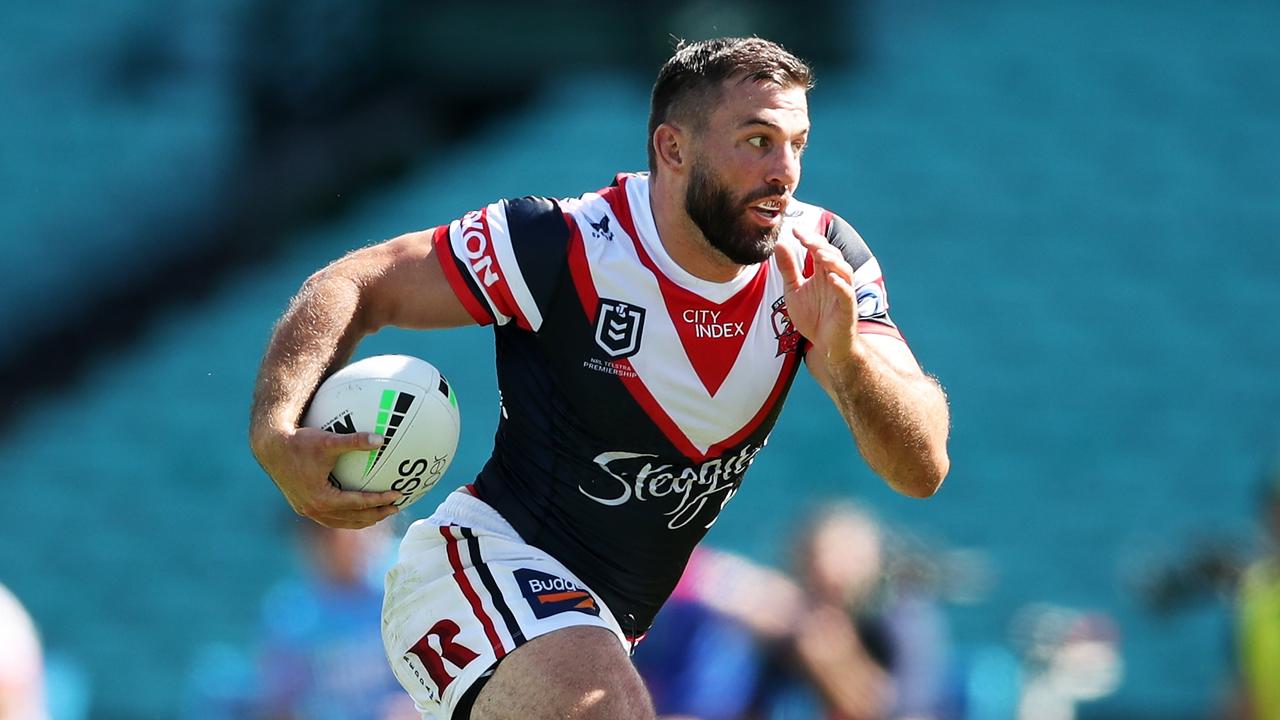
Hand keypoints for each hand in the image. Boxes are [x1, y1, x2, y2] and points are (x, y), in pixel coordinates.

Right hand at [253, 427, 402, 528]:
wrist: (271, 448)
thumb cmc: (299, 442)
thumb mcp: (329, 440)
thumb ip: (355, 441)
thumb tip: (382, 439)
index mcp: (322, 498)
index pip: (358, 504)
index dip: (380, 500)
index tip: (398, 494)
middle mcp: (314, 509)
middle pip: (353, 519)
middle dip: (377, 514)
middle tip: (397, 506)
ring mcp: (307, 510)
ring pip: (341, 522)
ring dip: (362, 519)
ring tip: (381, 512)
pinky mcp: (303, 506)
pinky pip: (330, 517)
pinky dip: (347, 515)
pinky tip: (358, 508)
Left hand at [773, 226, 859, 362]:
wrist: (826, 346)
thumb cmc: (813, 317)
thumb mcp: (794, 291)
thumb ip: (788, 269)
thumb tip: (779, 244)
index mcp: (823, 273)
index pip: (819, 249)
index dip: (809, 238)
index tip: (794, 230)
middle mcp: (836, 279)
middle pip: (832, 255)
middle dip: (818, 244)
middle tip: (803, 237)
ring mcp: (844, 292)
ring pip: (844, 270)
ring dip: (832, 260)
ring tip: (818, 253)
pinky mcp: (848, 308)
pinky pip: (847, 293)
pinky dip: (840, 284)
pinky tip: (829, 277)